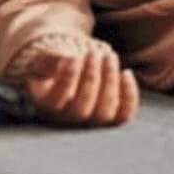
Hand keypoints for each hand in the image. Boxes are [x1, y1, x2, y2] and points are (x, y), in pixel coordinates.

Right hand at [23, 45, 139, 126]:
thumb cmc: (53, 64)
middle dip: (91, 78)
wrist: (69, 67)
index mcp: (46, 105)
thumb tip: (66, 58)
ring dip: (110, 83)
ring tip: (109, 57)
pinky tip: (126, 72)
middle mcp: (68, 118)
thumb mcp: (44, 58)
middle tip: (93, 53)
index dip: (68, 78)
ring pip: (104, 113)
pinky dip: (129, 96)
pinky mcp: (112, 115)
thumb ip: (49, 60)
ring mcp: (91, 120)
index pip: (57, 101)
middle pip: (82, 110)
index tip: (73, 56)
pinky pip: (124, 114)